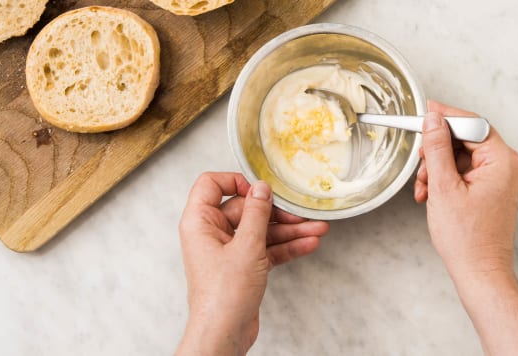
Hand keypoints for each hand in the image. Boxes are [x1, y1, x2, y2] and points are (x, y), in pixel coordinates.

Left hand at [177, 172, 328, 355]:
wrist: (224, 334)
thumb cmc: (223, 296)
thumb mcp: (246, 246)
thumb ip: (256, 213)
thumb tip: (261, 188)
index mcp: (200, 222)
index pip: (211, 184)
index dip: (236, 181)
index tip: (259, 189)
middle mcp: (211, 233)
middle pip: (245, 209)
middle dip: (276, 213)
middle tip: (301, 214)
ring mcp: (228, 251)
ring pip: (260, 231)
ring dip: (288, 231)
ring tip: (317, 230)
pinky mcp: (242, 267)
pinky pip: (266, 249)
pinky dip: (285, 247)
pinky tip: (308, 244)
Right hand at [414, 100, 517, 280]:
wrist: (479, 273)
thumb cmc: (467, 238)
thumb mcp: (444, 186)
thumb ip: (437, 148)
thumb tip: (433, 119)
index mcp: (502, 161)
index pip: (472, 124)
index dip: (445, 117)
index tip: (424, 111)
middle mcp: (507, 166)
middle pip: (465, 139)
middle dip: (437, 151)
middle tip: (421, 165)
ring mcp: (501, 179)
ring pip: (461, 156)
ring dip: (437, 168)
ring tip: (424, 189)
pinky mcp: (492, 190)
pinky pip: (464, 172)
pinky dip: (445, 179)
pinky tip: (430, 194)